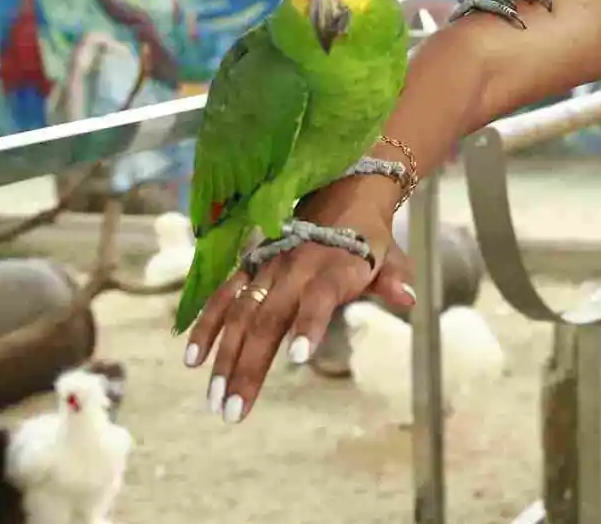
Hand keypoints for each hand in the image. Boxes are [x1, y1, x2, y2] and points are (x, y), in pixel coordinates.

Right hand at [183, 178, 417, 422]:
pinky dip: (206, 326)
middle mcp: (294, 269)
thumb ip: (393, 279)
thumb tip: (407, 299)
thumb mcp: (390, 256)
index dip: (310, 324)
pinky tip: (192, 360)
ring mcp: (267, 268)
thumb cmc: (368, 239)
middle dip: (249, 366)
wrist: (343, 191)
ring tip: (215, 399)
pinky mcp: (249, 268)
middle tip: (235, 411)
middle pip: (268, 318)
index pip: (320, 297)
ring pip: (240, 315)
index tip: (298, 358)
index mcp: (333, 268)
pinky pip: (223, 297)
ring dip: (225, 358)